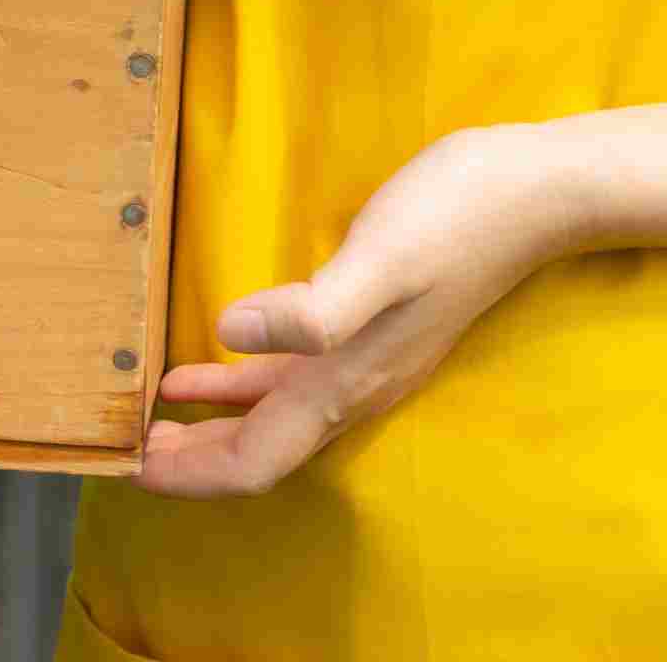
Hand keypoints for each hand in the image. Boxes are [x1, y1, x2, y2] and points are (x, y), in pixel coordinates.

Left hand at [133, 122, 585, 498]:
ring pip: (276, 417)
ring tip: (156, 417)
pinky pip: (295, 376)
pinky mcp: (376, 328)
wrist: (538, 192)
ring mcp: (369, 361)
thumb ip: (313, 308)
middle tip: (127, 451)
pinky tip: (218, 353)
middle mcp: (356, 387)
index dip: (194, 474)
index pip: (258, 459)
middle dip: (195, 459)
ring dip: (215, 424)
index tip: (132, 467)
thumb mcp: (381, 257)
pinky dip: (246, 379)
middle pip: (262, 451)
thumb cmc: (457, 215)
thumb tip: (229, 334)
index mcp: (347, 381)